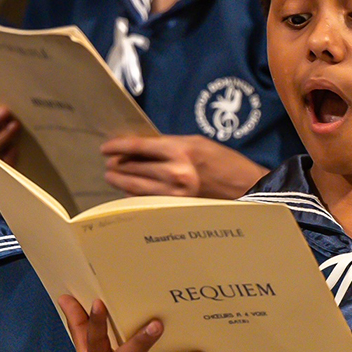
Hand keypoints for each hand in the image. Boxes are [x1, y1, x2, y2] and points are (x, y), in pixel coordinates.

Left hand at [100, 133, 266, 199]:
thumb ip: (168, 145)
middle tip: (108, 164)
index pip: (138, 147)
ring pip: (136, 187)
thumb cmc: (223, 162)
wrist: (246, 187)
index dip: (118, 147)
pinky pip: (147, 200)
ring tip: (113, 176)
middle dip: (117, 166)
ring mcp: (174, 194)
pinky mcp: (176, 208)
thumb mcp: (196, 143)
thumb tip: (141, 149)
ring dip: (121, 181)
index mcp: (179, 151)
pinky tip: (130, 190)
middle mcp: (174, 173)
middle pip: (133, 168)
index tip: (105, 148)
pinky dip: (135, 194)